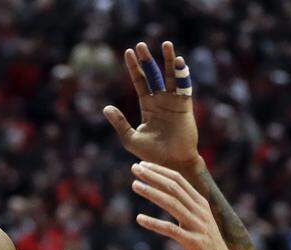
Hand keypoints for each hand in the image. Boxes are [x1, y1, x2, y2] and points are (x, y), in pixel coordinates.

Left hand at [104, 41, 200, 169]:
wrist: (172, 164)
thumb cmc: (151, 155)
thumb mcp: (131, 139)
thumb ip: (120, 123)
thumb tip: (106, 107)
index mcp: (147, 106)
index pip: (139, 82)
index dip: (134, 67)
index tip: (128, 52)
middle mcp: (160, 100)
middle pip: (153, 75)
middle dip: (147, 60)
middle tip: (141, 45)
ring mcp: (173, 102)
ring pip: (171, 77)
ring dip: (169, 60)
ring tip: (166, 44)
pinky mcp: (185, 106)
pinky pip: (184, 87)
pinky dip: (183, 74)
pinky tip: (179, 62)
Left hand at [131, 162, 242, 249]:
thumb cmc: (206, 246)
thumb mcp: (198, 222)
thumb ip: (186, 208)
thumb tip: (171, 195)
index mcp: (201, 204)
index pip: (179, 180)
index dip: (160, 171)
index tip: (143, 165)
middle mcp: (200, 211)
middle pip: (174, 187)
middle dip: (153, 176)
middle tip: (134, 168)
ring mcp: (198, 226)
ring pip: (172, 204)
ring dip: (152, 192)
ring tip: (134, 185)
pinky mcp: (194, 243)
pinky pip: (171, 230)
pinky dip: (154, 223)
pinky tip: (139, 218)